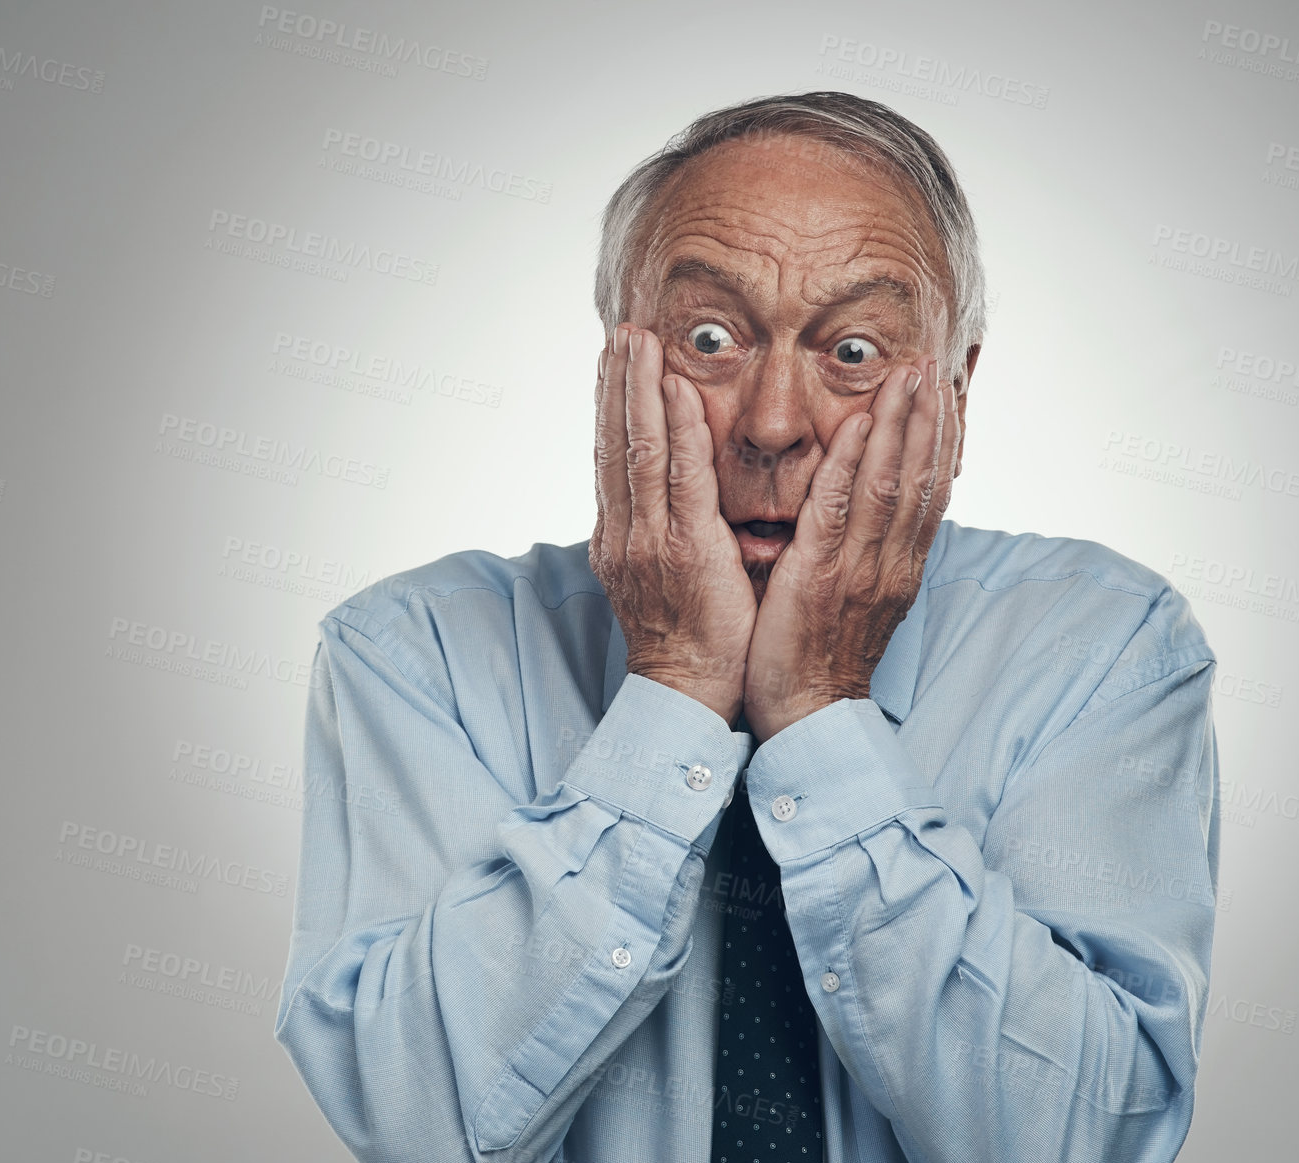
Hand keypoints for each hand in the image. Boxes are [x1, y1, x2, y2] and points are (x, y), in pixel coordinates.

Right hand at [589, 323, 757, 724]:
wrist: (688, 695)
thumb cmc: (687, 642)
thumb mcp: (660, 579)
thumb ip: (660, 534)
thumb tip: (666, 499)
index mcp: (621, 538)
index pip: (611, 457)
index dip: (611, 406)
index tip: (613, 362)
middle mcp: (626, 533)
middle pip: (614, 443)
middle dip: (617, 384)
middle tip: (621, 332)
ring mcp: (650, 541)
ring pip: (638, 450)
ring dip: (639, 390)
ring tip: (638, 342)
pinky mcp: (685, 551)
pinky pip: (680, 480)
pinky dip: (675, 432)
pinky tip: (675, 393)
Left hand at [742, 356, 956, 741]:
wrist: (808, 718)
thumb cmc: (822, 661)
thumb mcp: (858, 603)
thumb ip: (869, 557)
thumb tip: (874, 520)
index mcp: (898, 567)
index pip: (928, 492)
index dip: (939, 440)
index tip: (944, 393)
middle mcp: (891, 562)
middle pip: (920, 478)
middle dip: (928, 418)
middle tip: (933, 364)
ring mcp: (861, 568)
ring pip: (891, 484)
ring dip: (901, 425)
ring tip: (909, 376)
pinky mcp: (823, 576)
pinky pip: (841, 511)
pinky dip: (854, 465)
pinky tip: (862, 426)